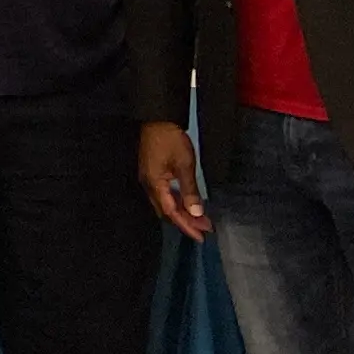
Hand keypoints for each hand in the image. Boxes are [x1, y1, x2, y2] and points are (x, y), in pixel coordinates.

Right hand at [139, 119, 208, 241]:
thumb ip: (190, 189)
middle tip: (205, 228)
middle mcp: (148, 184)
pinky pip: (164, 194)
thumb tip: (196, 212)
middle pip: (166, 211)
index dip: (186, 226)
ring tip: (201, 218)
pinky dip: (177, 201)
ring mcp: (149, 178)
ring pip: (165, 203)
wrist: (157, 117)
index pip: (171, 212)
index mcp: (154, 184)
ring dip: (182, 212)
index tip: (201, 236)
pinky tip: (188, 202)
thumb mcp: (184, 164)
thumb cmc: (171, 139)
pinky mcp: (152, 173)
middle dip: (185, 221)